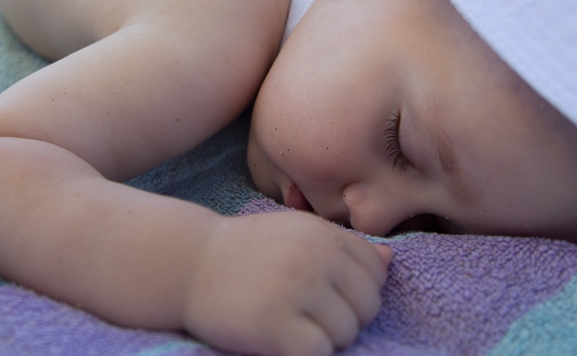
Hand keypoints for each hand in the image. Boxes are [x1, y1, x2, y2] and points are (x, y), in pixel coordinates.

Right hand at [183, 211, 391, 355]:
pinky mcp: (276, 327)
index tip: (326, 293)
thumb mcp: (294, 233)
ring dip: (324, 338)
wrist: (187, 264)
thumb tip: (390, 261)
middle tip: (308, 315)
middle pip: (367, 306)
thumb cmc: (244, 251)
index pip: (375, 272)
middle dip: (344, 317)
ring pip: (347, 333)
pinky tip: (282, 340)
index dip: (356, 290)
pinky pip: (320, 353)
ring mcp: (296, 292)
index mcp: (322, 234)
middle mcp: (315, 258)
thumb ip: (341, 246)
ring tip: (292, 324)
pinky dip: (306, 352)